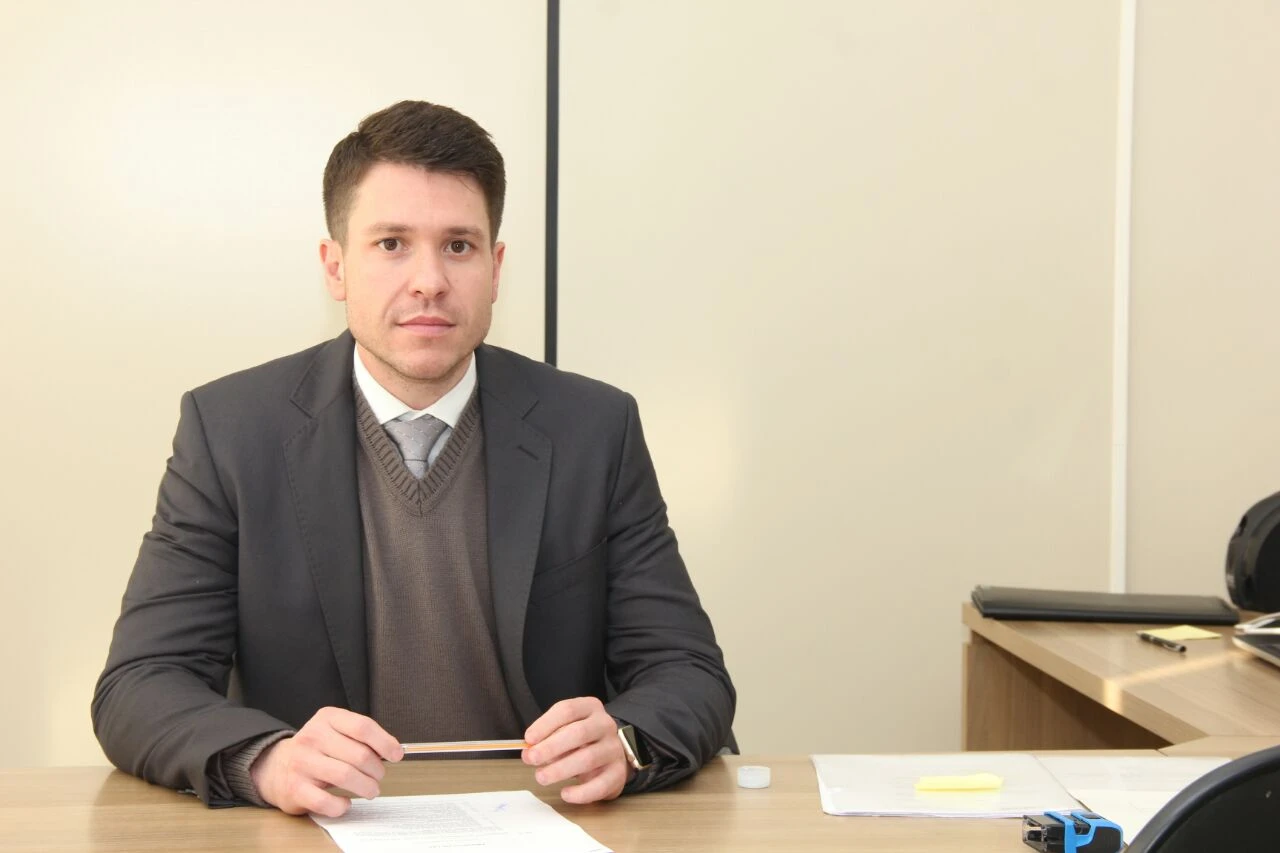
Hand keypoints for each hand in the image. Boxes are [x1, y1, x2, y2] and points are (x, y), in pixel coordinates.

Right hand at [250, 706, 403, 816]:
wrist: (276, 767)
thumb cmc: (317, 750)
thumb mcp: (335, 732)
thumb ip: (361, 738)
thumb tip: (392, 751)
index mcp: (327, 718)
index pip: (363, 727)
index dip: (385, 742)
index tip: (396, 754)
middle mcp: (312, 737)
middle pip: (359, 754)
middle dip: (377, 770)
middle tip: (379, 776)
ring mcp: (302, 762)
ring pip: (345, 776)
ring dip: (366, 786)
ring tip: (370, 790)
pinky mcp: (295, 788)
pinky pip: (326, 801)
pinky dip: (342, 805)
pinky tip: (346, 802)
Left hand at [522, 696, 631, 803]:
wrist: (612, 754)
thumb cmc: (581, 740)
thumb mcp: (565, 730)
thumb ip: (547, 739)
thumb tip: (529, 752)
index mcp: (590, 708)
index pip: (567, 710)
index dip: (545, 724)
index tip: (528, 739)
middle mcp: (605, 725)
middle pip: (579, 733)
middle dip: (551, 747)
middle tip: (532, 758)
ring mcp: (614, 749)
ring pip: (588, 758)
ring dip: (561, 769)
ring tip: (541, 777)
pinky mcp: (618, 773)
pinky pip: (600, 785)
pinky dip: (581, 792)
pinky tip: (565, 793)